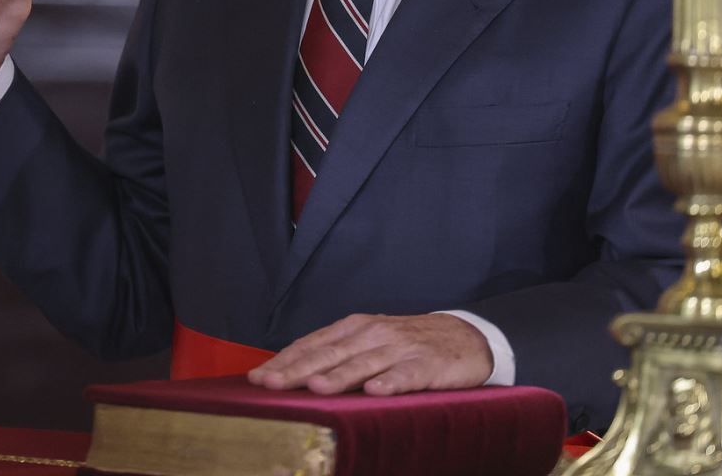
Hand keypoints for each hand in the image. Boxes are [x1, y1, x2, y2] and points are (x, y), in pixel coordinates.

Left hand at [248, 313, 492, 396]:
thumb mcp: (369, 342)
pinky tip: (375, 392)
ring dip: (338, 375)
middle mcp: (373, 334)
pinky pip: (406, 375)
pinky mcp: (427, 365)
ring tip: (314, 387)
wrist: (465, 337)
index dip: (284, 361)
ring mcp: (400, 348)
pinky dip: (390, 383)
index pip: (312, 344)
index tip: (257, 378)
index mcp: (354, 328)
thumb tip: (294, 375)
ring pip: (363, 364)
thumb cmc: (407, 344)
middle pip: (329, 353)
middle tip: (270, 384)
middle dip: (297, 369)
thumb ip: (337, 354)